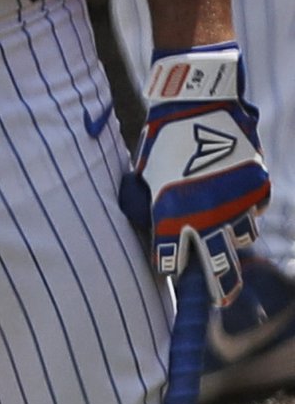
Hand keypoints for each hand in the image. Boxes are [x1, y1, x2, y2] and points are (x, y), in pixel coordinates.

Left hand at [137, 45, 269, 302]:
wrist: (199, 102)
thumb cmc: (162, 136)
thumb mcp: (145, 171)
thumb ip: (148, 201)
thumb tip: (148, 222)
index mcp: (173, 213)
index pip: (171, 258)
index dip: (169, 265)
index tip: (169, 271)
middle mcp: (209, 216)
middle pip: (218, 268)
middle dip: (217, 288)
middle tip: (217, 300)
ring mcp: (238, 203)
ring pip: (241, 235)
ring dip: (230, 233)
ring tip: (220, 222)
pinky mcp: (258, 187)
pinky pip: (254, 208)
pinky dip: (244, 206)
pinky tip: (231, 193)